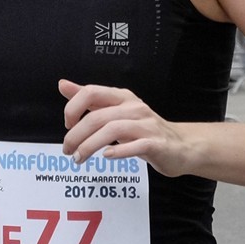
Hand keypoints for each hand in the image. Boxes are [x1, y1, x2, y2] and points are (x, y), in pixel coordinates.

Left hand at [59, 80, 194, 173]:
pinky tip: (106, 157)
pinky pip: (135, 146)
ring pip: (112, 130)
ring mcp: (146, 125)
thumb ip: (90, 99)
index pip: (91, 92)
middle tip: (68, 150)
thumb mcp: (116, 110)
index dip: (73, 108)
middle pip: (97, 116)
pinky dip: (118, 152)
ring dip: (90, 146)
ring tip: (79, 158)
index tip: (68, 125)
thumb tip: (63, 85)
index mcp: (122, 97)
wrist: (181, 145)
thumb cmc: (144, 129)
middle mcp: (134, 107)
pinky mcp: (156, 143)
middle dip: (76, 135)